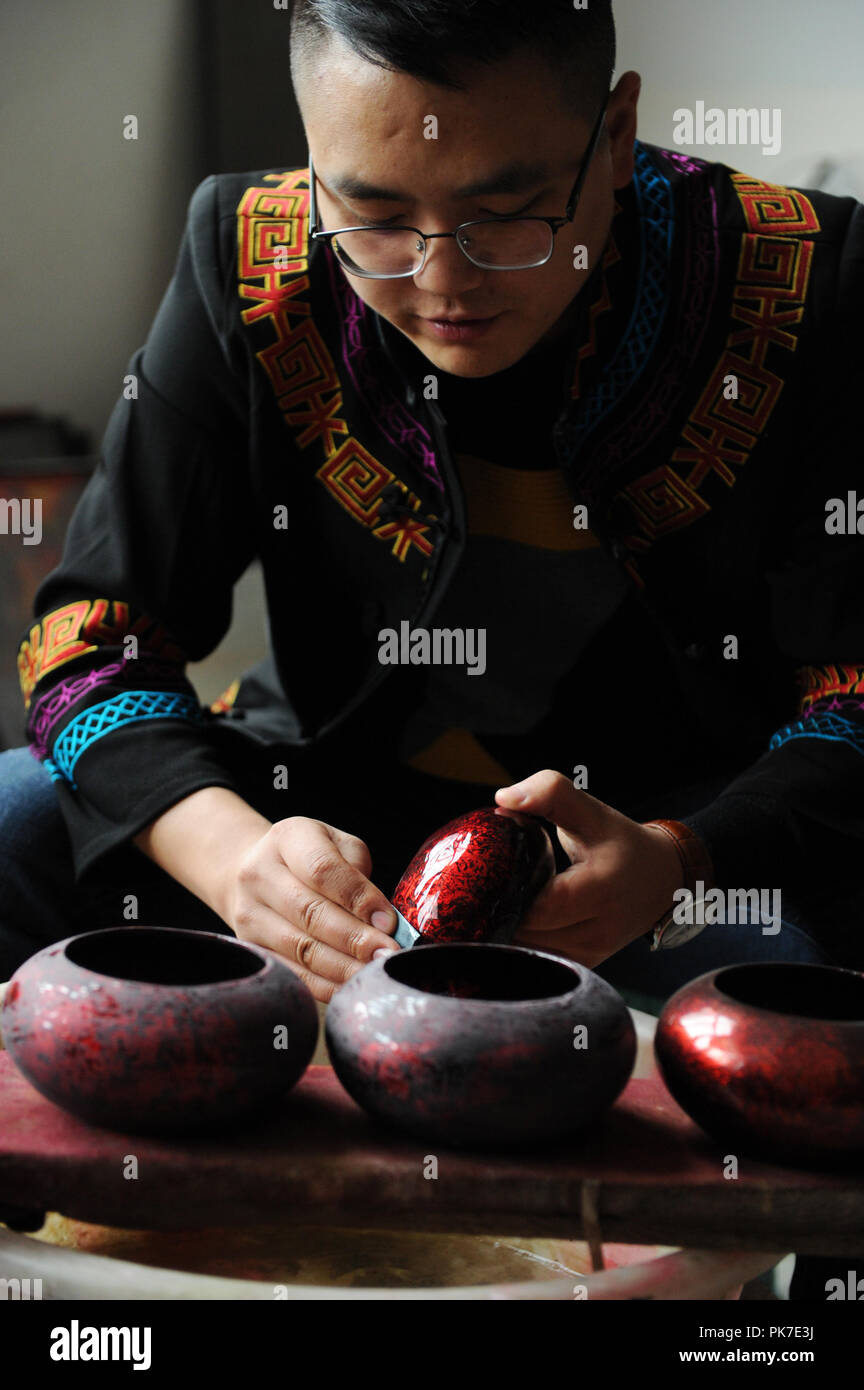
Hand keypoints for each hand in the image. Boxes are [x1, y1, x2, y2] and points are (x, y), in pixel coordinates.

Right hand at [224, 816, 399, 1001]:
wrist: (256, 872)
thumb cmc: (311, 858)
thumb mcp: (337, 846)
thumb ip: (358, 874)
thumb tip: (382, 922)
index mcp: (287, 839)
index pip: (322, 869)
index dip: (358, 898)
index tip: (388, 922)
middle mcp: (259, 875)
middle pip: (309, 912)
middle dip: (354, 938)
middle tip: (387, 954)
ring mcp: (249, 914)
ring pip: (300, 948)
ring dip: (342, 966)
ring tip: (374, 972)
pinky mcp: (252, 947)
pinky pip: (292, 972)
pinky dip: (325, 985)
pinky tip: (351, 986)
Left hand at [495, 770, 684, 966]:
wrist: (663, 879)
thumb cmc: (622, 843)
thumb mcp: (592, 811)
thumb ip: (550, 793)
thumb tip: (504, 797)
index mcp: (601, 889)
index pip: (541, 908)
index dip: (507, 898)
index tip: (483, 880)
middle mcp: (599, 929)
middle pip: (530, 935)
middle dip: (497, 917)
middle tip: (472, 897)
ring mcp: (592, 953)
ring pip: (532, 955)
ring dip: (504, 935)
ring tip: (485, 912)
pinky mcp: (585, 965)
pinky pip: (541, 963)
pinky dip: (519, 948)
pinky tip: (505, 927)